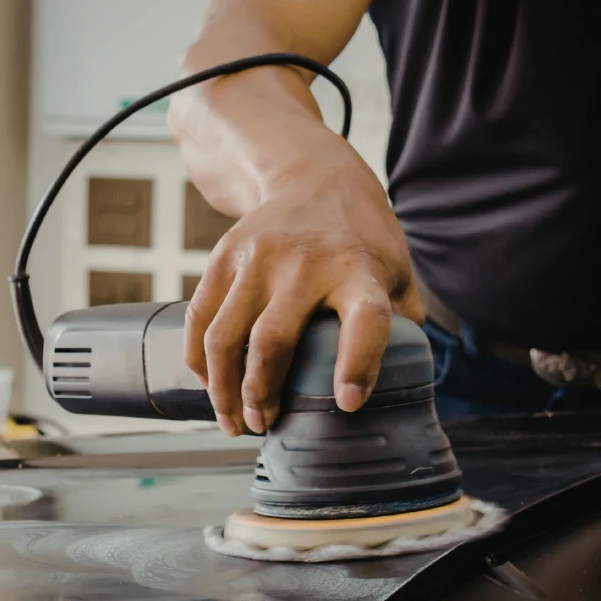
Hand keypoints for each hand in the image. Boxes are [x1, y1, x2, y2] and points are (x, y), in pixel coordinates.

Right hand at [184, 145, 422, 435]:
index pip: (367, 319)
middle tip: (264, 425)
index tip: (346, 403)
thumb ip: (401, 327)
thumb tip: (402, 391)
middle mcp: (306, 262)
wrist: (312, 174)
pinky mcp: (225, 256)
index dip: (358, 364)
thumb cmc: (362, 240)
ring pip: (226, 336)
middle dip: (262, 394)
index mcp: (360, 271)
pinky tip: (209, 386)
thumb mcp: (396, 273)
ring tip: (233, 421)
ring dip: (224, 389)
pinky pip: (200, 318)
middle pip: (273, 339)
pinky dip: (199, 360)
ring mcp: (259, 256)